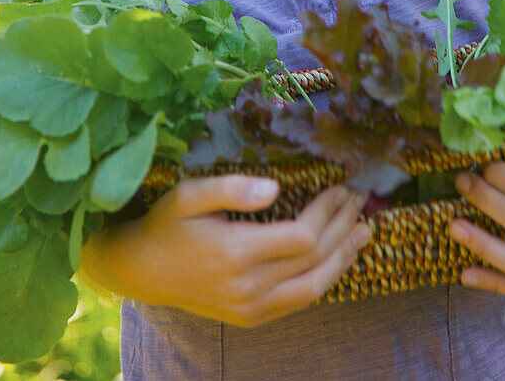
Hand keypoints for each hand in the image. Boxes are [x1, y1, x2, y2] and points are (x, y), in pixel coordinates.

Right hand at [106, 174, 371, 325]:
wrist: (140, 270)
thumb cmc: (166, 224)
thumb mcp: (189, 195)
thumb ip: (231, 188)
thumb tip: (275, 187)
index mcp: (236, 252)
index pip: (302, 237)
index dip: (328, 213)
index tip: (341, 188)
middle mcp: (247, 287)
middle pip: (314, 261)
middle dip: (343, 228)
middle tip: (361, 202)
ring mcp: (249, 308)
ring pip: (313, 288)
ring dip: (343, 259)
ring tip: (364, 233)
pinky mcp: (249, 317)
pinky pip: (297, 302)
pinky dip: (322, 280)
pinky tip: (334, 260)